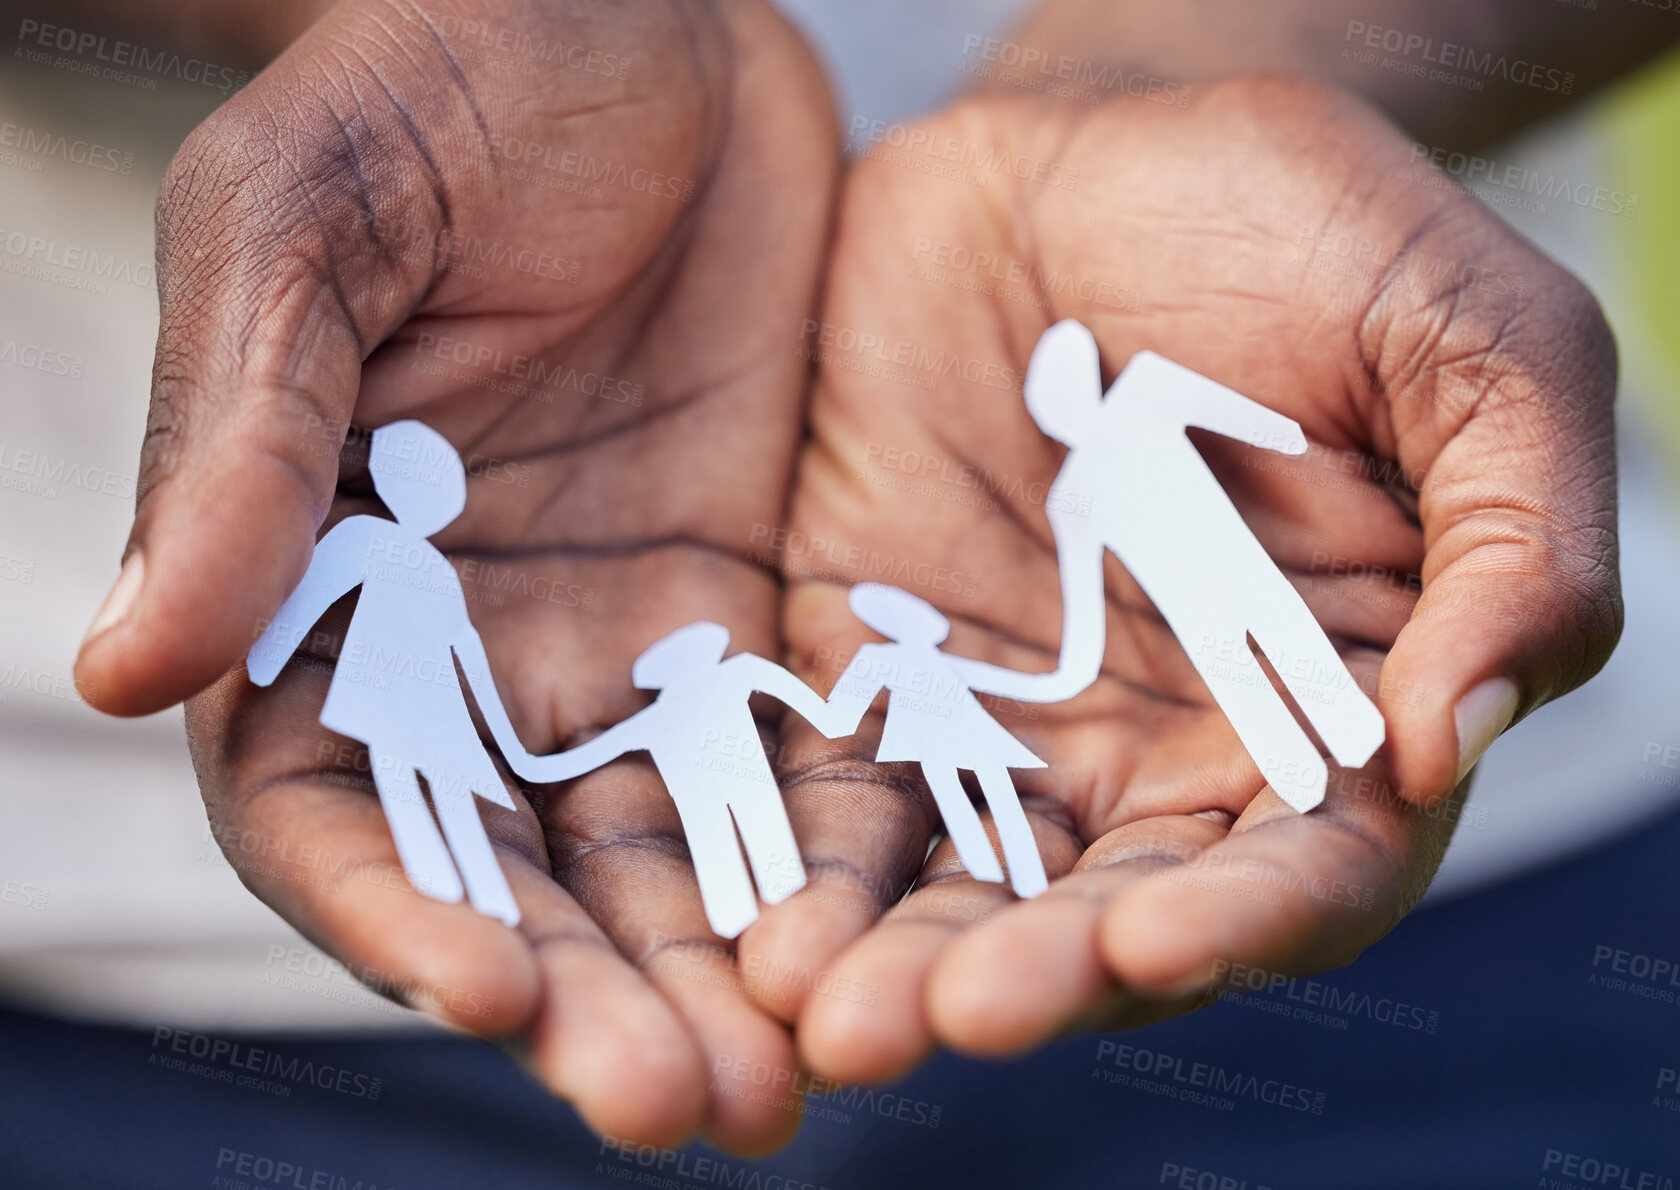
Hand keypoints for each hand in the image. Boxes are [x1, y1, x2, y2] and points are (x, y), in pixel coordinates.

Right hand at [73, 0, 836, 1153]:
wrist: (635, 12)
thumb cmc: (433, 78)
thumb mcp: (314, 226)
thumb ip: (244, 439)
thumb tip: (121, 660)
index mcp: (318, 580)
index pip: (332, 802)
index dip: (393, 912)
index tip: (487, 998)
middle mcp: (465, 643)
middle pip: (515, 871)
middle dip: (588, 998)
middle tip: (684, 1108)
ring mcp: (615, 634)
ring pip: (660, 850)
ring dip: (713, 973)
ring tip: (792, 1084)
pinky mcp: (747, 602)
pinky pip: (789, 756)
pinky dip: (821, 857)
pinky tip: (884, 939)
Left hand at [736, 77, 1619, 1081]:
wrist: (1095, 152)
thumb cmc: (1311, 232)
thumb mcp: (1470, 346)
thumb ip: (1513, 543)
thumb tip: (1452, 739)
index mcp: (1325, 713)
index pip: (1298, 870)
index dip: (1235, 922)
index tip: (1151, 946)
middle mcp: (1160, 750)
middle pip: (1103, 911)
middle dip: (1030, 976)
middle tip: (944, 1019)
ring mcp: (1004, 716)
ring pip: (953, 878)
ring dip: (889, 956)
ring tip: (817, 1011)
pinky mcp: (870, 662)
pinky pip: (826, 777)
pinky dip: (789, 850)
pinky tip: (741, 912)